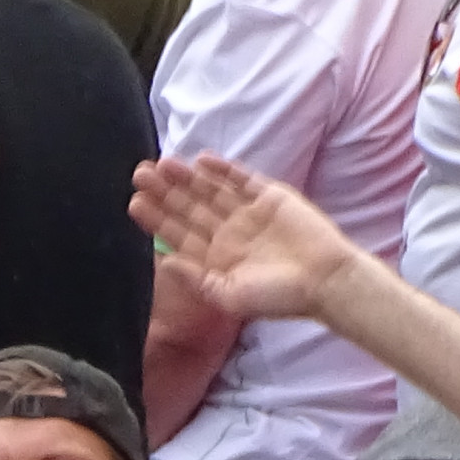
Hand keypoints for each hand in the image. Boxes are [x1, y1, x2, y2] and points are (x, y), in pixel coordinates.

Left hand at [131, 155, 359, 323]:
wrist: (324, 281)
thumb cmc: (277, 298)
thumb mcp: (227, 295)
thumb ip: (194, 279)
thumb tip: (163, 262)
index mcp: (214, 258)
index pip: (177, 234)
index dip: (156, 218)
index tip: (134, 203)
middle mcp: (228, 233)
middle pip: (189, 207)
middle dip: (165, 191)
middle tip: (140, 173)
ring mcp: (248, 213)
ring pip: (211, 190)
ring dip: (188, 177)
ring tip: (163, 163)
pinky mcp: (271, 197)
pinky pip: (242, 180)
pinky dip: (224, 170)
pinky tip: (203, 161)